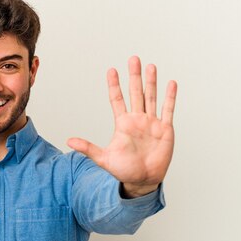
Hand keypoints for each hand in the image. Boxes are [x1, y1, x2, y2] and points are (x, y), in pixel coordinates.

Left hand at [67, 56, 176, 197]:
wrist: (143, 181)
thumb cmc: (124, 170)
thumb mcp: (103, 159)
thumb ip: (88, 148)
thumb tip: (69, 141)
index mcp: (123, 124)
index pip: (117, 99)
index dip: (114, 85)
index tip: (111, 70)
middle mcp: (137, 120)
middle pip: (136, 93)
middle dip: (134, 76)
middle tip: (133, 59)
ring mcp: (152, 123)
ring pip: (151, 97)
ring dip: (151, 82)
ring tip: (150, 66)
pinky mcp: (165, 129)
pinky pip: (168, 110)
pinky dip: (169, 97)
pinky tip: (171, 83)